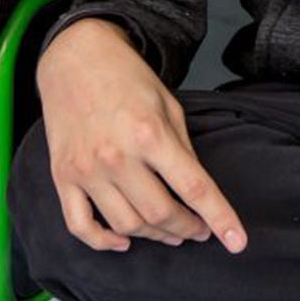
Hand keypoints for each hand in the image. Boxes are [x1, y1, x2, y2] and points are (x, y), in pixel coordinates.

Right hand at [35, 18, 246, 253]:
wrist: (75, 58)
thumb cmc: (126, 77)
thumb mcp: (169, 105)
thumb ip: (183, 149)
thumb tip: (197, 191)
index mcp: (150, 133)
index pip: (194, 187)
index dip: (219, 218)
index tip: (237, 241)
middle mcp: (117, 156)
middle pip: (161, 214)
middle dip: (188, 228)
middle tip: (199, 229)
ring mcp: (87, 170)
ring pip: (126, 226)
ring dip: (154, 236)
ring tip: (170, 231)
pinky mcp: (63, 177)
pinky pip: (81, 226)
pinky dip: (103, 242)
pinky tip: (123, 241)